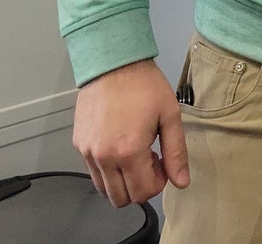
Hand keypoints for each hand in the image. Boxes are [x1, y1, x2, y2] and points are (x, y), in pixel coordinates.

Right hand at [73, 59, 189, 207]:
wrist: (113, 62)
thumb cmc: (142, 84)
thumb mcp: (170, 115)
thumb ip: (177, 152)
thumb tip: (181, 181)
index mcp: (129, 151)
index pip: (143, 193)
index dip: (158, 183)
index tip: (162, 164)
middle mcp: (104, 157)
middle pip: (121, 199)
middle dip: (140, 186)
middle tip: (150, 161)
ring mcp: (88, 152)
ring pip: (104, 190)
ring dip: (122, 182)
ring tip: (134, 154)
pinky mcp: (79, 145)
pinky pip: (93, 172)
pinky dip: (107, 170)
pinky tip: (120, 146)